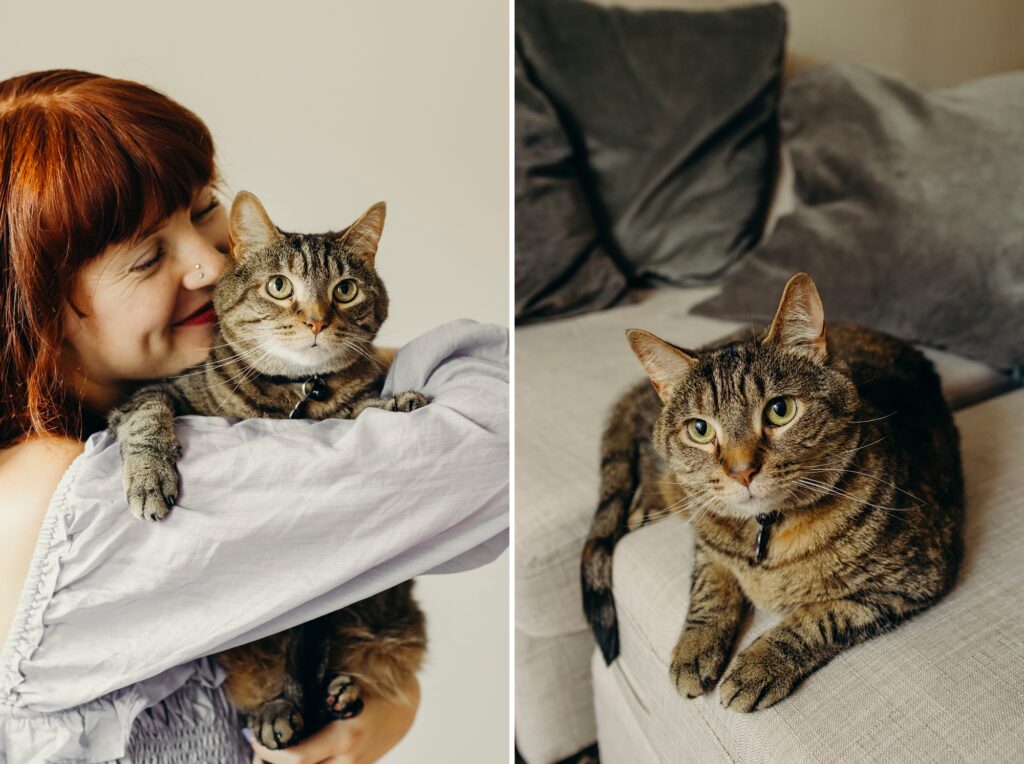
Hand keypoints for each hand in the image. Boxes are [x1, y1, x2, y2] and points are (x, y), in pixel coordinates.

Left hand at [249, 677, 419, 763]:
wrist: (406, 708)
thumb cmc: (377, 689)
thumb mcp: (349, 686)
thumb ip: (320, 693)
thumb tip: (282, 691)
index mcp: (345, 737)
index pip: (298, 758)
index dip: (271, 752)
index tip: (256, 736)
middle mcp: (348, 760)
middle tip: (259, 747)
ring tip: (271, 754)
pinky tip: (292, 755)